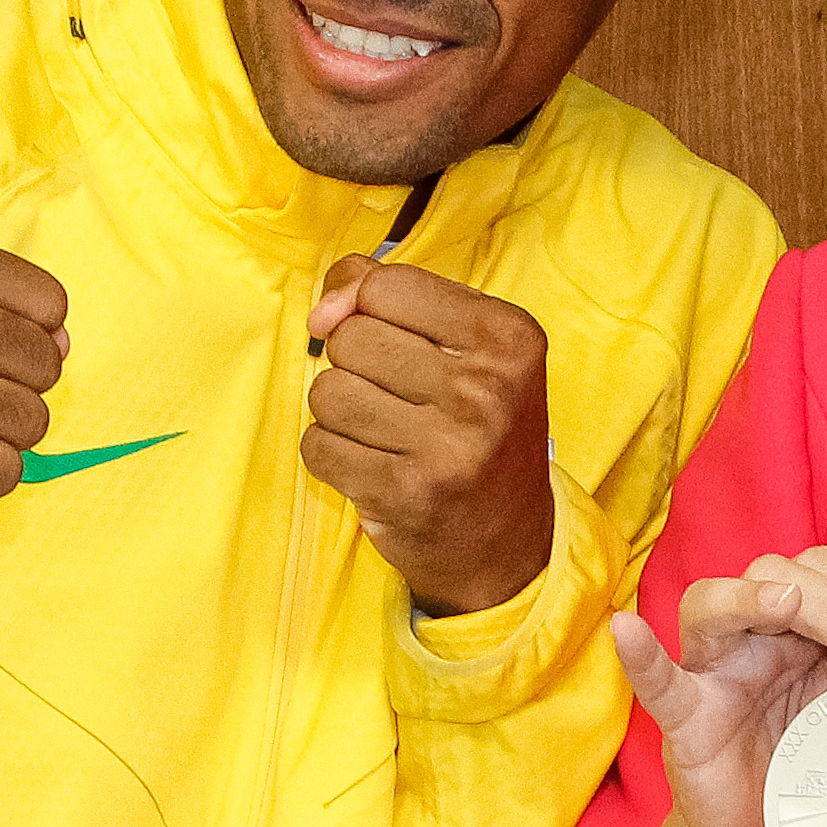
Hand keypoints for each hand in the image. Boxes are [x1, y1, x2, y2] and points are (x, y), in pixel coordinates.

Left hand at [303, 254, 556, 613]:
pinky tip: (371, 464)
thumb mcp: (469, 345)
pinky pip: (317, 446)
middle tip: (396, 395)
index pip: (388, 285)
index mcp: (508, 336)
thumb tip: (323, 310)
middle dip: (354, 363)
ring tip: (384, 431)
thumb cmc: (479, 427)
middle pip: (351, 338)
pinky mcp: (406, 494)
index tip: (379, 332)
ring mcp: (448, 445)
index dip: (363, 304)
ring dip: (339, 411)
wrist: (509, 541)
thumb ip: (392, 296)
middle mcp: (486, 388)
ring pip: (327, 391)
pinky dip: (331, 454)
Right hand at [615, 546, 826, 826]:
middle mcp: (752, 636)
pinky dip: (642, 657)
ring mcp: (712, 673)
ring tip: (789, 603)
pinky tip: (627, 630)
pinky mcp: (686, 721)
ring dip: (756, 596)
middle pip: (776, 573)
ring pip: (712, 602)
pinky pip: (658, 683)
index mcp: (798, 629)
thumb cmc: (806, 766)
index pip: (824, 573)